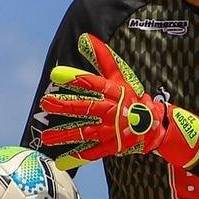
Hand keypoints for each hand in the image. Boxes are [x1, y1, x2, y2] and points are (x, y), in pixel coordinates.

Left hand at [39, 33, 198, 170]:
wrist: (154, 124)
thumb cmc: (132, 97)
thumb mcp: (120, 77)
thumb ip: (103, 58)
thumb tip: (86, 38)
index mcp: (112, 92)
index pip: (92, 83)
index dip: (75, 78)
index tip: (56, 74)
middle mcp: (110, 111)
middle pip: (85, 108)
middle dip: (64, 106)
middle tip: (45, 103)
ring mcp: (110, 130)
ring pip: (85, 132)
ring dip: (65, 135)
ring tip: (46, 137)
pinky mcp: (111, 146)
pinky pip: (92, 153)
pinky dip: (77, 158)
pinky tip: (61, 161)